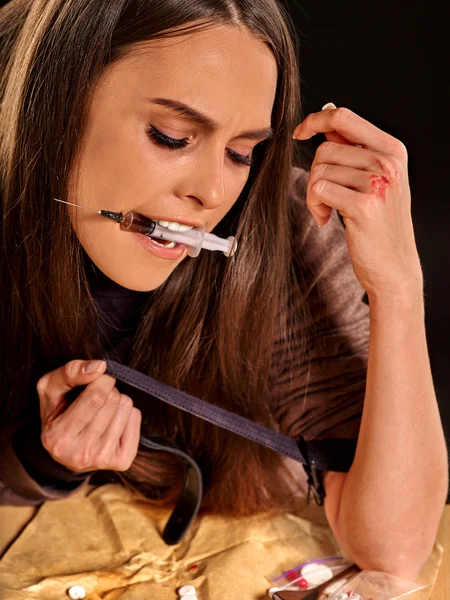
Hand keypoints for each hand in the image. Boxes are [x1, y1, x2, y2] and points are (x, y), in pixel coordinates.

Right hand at [37, 359, 140, 472]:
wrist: (67, 449)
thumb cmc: (58, 411)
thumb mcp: (51, 388)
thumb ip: (70, 372)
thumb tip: (100, 366)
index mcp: (58, 437)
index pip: (96, 397)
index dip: (101, 380)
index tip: (96, 378)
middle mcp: (80, 453)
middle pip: (113, 401)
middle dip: (108, 390)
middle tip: (96, 397)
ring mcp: (102, 459)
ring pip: (126, 407)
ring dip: (117, 401)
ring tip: (102, 410)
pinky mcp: (122, 461)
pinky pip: (136, 418)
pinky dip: (128, 414)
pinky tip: (112, 422)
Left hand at [293, 104, 423, 298]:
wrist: (394, 266)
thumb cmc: (380, 223)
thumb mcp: (375, 179)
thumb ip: (353, 148)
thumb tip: (326, 115)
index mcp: (392, 149)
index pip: (344, 117)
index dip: (315, 120)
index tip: (300, 132)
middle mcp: (387, 162)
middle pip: (325, 149)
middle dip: (315, 174)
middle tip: (325, 197)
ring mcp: (377, 182)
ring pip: (319, 171)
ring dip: (314, 194)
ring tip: (328, 211)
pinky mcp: (363, 204)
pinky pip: (318, 190)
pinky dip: (315, 206)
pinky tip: (327, 219)